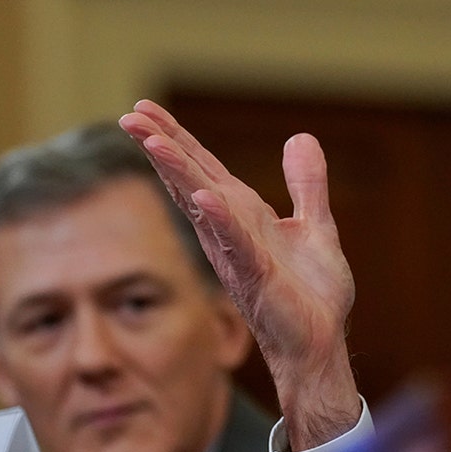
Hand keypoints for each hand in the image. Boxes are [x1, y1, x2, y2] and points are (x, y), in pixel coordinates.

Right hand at [119, 100, 360, 449]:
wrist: (321, 341)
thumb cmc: (312, 293)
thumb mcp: (315, 225)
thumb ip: (306, 184)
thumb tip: (300, 138)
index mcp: (242, 215)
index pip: (202, 168)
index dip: (175, 137)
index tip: (144, 110)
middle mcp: (229, 230)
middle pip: (189, 179)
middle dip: (161, 146)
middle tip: (129, 115)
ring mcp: (237, 252)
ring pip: (201, 204)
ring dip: (178, 173)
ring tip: (154, 141)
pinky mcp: (255, 276)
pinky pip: (234, 243)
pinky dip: (219, 220)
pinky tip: (203, 198)